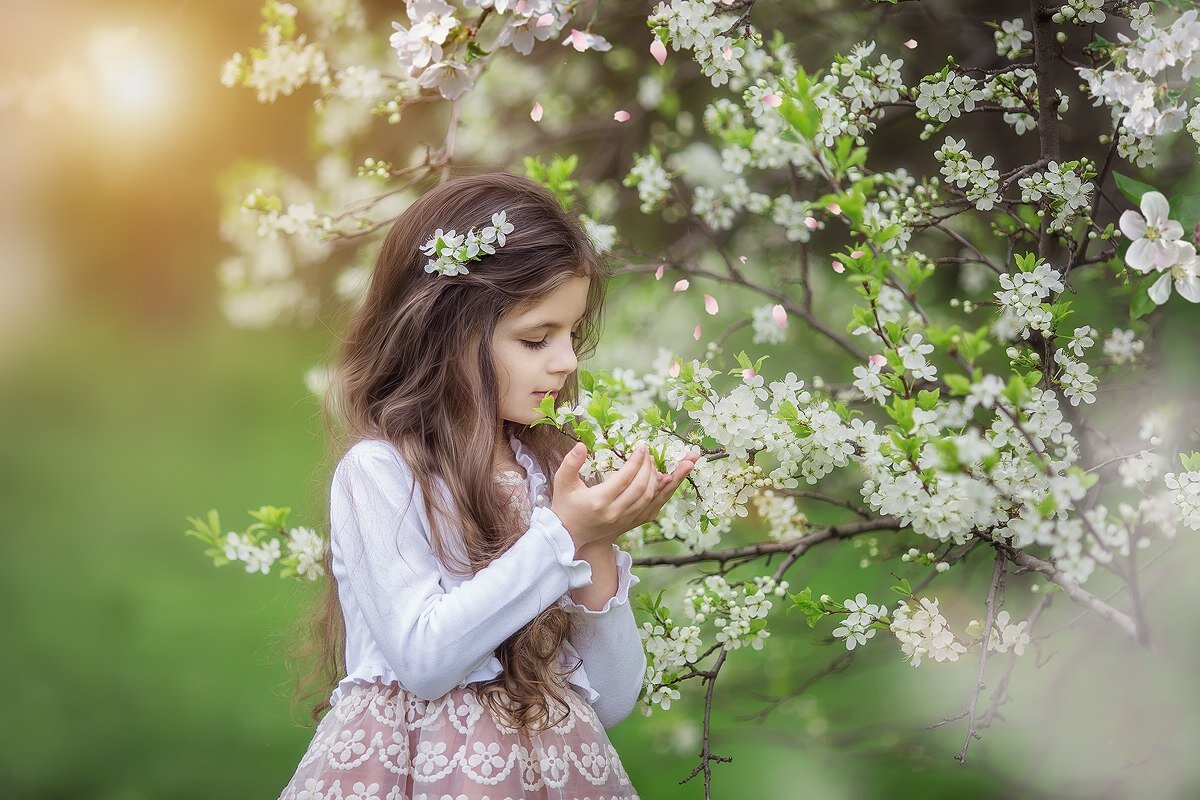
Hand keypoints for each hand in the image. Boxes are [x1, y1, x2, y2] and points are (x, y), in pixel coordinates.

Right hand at [550, 442, 699, 550]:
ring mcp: (625, 521)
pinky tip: (671, 480)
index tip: (642, 447)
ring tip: (678, 463)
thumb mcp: (562, 482)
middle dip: (651, 467)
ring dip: (665, 480)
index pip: (625, 478)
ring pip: (652, 499)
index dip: (637, 461)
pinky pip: (653, 509)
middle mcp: (615, 513)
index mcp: (599, 501)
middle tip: (651, 452)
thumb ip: (570, 463)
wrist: (568, 536)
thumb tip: (582, 446)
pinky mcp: (631, 524)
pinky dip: (664, 494)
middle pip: (642, 488)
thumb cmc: (565, 505)